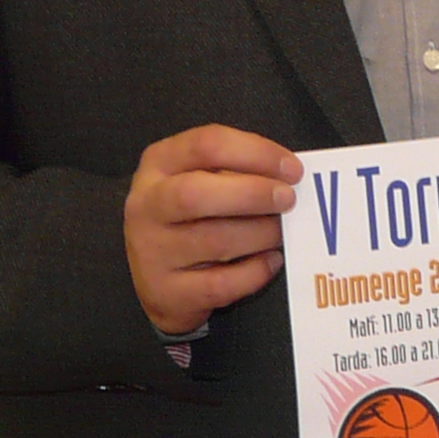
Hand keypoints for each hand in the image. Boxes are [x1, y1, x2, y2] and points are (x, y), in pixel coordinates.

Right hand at [125, 126, 302, 337]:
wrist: (159, 280)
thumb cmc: (192, 217)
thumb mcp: (201, 178)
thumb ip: (237, 170)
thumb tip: (288, 176)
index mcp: (158, 164)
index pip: (206, 145)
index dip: (257, 153)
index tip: (292, 169)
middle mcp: (146, 205)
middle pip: (195, 194)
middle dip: (253, 194)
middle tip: (288, 199)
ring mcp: (152, 251)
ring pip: (214, 241)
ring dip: (261, 234)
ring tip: (281, 232)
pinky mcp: (166, 292)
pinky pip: (222, 283)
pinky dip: (256, 271)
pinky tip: (271, 261)